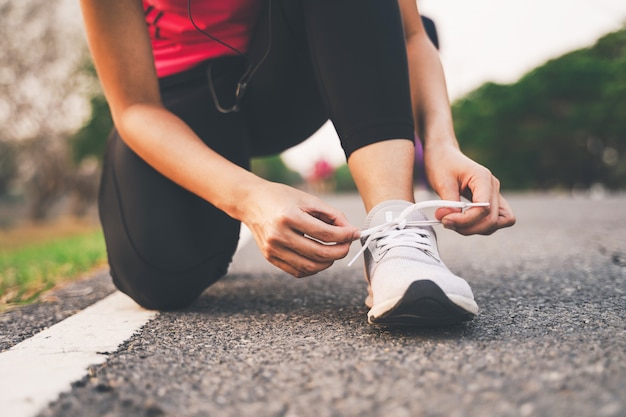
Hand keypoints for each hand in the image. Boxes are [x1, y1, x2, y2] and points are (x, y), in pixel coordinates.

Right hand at [241, 182, 360, 276]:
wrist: (251, 202)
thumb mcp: (308, 200)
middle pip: (319, 253)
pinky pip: (298, 271)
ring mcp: (273, 249)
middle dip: (340, 251)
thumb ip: (332, 215)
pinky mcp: (270, 258)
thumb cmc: (282, 198)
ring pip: (310, 267)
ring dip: (328, 262)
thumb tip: (351, 231)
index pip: (325, 233)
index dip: (345, 235)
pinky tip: (319, 256)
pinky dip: (314, 267)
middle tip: (348, 244)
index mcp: (288, 216)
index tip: (355, 233)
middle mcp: (278, 235)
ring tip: (334, 250)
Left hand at [424, 144, 515, 234]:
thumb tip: (449, 220)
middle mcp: (493, 187)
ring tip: (454, 223)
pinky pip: (493, 220)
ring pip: (497, 223)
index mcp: (483, 178)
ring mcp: (494, 194)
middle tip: (447, 223)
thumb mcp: (442, 181)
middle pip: (493, 219)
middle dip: (469, 227)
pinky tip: (461, 223)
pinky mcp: (489, 201)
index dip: (465, 220)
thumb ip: (448, 202)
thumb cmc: (442, 163)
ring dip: (475, 229)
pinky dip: (479, 226)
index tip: (445, 219)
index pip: (483, 208)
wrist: (443, 154)